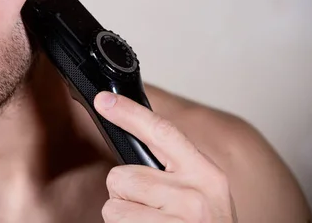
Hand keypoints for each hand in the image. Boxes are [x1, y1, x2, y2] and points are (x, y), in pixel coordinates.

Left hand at [94, 92, 237, 222]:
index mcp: (207, 175)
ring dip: (124, 218)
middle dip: (125, 195)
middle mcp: (195, 196)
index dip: (130, 114)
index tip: (104, 100)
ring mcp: (179, 221)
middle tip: (151, 211)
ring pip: (113, 207)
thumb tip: (134, 145)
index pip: (163, 132)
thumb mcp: (204, 194)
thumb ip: (176, 170)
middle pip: (123, 176)